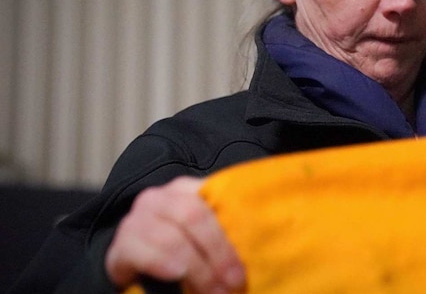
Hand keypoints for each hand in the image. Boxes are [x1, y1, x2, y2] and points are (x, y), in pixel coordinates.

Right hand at [105, 177, 245, 293]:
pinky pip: (143, 253)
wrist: (131, 263)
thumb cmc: (178, 247)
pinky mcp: (120, 246)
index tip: (257, 247)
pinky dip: (164, 264)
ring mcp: (136, 220)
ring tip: (215, 291)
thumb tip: (258, 246)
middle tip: (235, 280)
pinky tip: (178, 275)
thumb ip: (222, 231)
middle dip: (219, 252)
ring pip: (172, 238)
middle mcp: (159, 198)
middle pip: (194, 216)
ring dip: (198, 269)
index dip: (237, 221)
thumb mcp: (202, 236)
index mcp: (184, 189)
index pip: (214, 194)